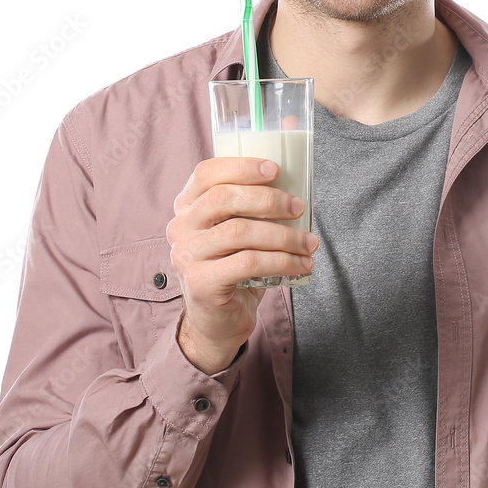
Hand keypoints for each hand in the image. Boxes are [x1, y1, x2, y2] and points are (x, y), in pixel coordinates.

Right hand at [166, 157, 316, 373]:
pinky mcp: (201, 283)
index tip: (275, 169)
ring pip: (239, 232)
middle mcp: (180, 227)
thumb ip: (252, 208)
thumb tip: (295, 186)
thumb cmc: (235, 269)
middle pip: (222, 199)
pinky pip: (248, 263)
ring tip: (308, 243)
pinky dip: (281, 261)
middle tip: (298, 208)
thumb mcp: (239, 232)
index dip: (241, 167)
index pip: (206, 173)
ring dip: (283, 236)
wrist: (219, 321)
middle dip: (268, 200)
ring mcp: (187, 255)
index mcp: (187, 206)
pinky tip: (300, 264)